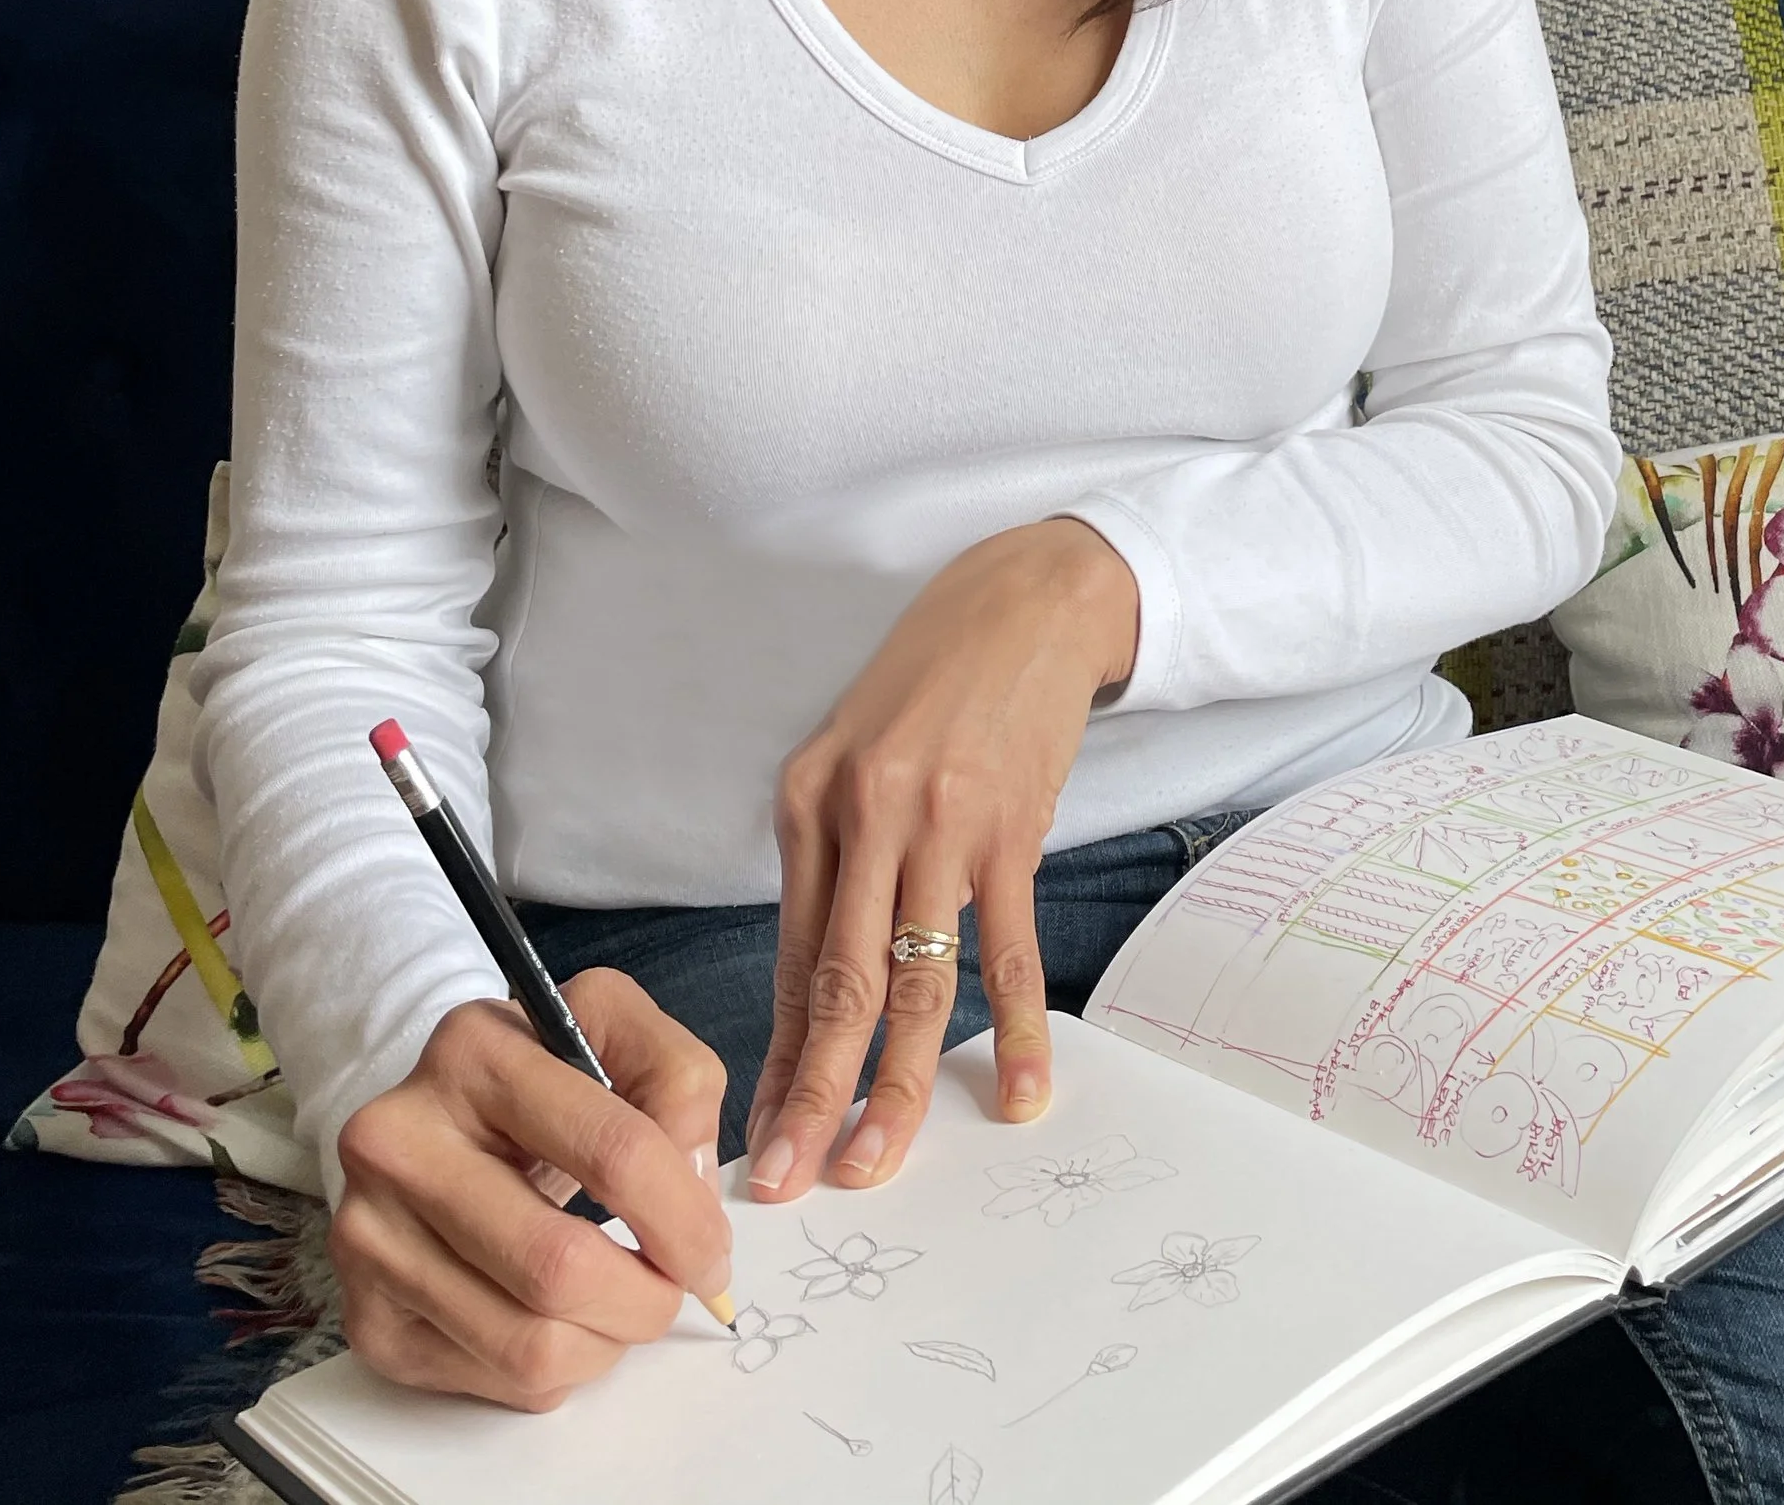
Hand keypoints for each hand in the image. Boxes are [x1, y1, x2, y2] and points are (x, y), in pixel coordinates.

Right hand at [331, 973, 733, 1410]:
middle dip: (646, 1298)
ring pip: (528, 1344)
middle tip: (672, 1292)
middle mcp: (400, 1141)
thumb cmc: (540, 1080)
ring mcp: (371, 1236)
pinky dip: (554, 1370)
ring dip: (606, 1343)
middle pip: (560, 1267)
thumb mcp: (614, 1031)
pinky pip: (494, 1381)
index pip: (613, 1152)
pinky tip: (558, 1319)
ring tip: (619, 1306)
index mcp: (475, 1050)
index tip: (711, 1253)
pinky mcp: (367, 1320)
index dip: (683, 1219)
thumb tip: (693, 1192)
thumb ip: (679, 1083)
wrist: (430, 1120)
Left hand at [745, 516, 1138, 1205]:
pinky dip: (1017, 1028)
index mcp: (809, 802)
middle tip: (789, 1180)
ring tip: (876, 1161)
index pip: (787, 959)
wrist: (1024, 603)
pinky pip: (1008, 950)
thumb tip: (822, 982)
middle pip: (837, 986)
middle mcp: (864, 816)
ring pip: (915, 985)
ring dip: (897, 1087)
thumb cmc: (931, 681)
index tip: (758, 1132)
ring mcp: (940, 827)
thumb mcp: (851, 753)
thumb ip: (834, 859)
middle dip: (810, 1095)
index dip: (775, 1056)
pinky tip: (1022, 1089)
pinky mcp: (1010, 831)